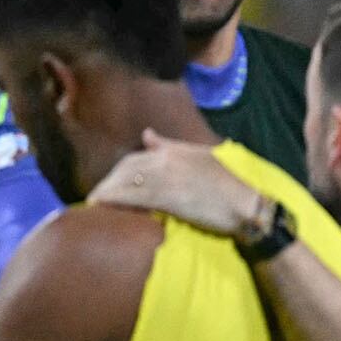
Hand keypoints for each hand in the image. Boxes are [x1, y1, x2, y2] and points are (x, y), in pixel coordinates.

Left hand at [89, 129, 261, 235]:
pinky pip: (133, 196)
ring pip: (126, 181)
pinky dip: (113, 200)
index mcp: (177, 150)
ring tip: (94, 203)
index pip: (138, 156)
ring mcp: (167, 178)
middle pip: (127, 168)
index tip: (111, 183)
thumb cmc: (230, 184)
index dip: (120, 171)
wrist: (246, 203)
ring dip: (107, 191)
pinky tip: (100, 206)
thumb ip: (171, 146)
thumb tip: (147, 135)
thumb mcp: (202, 156)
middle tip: (98, 197)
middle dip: (110, 182)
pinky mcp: (169, 197)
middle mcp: (167, 160)